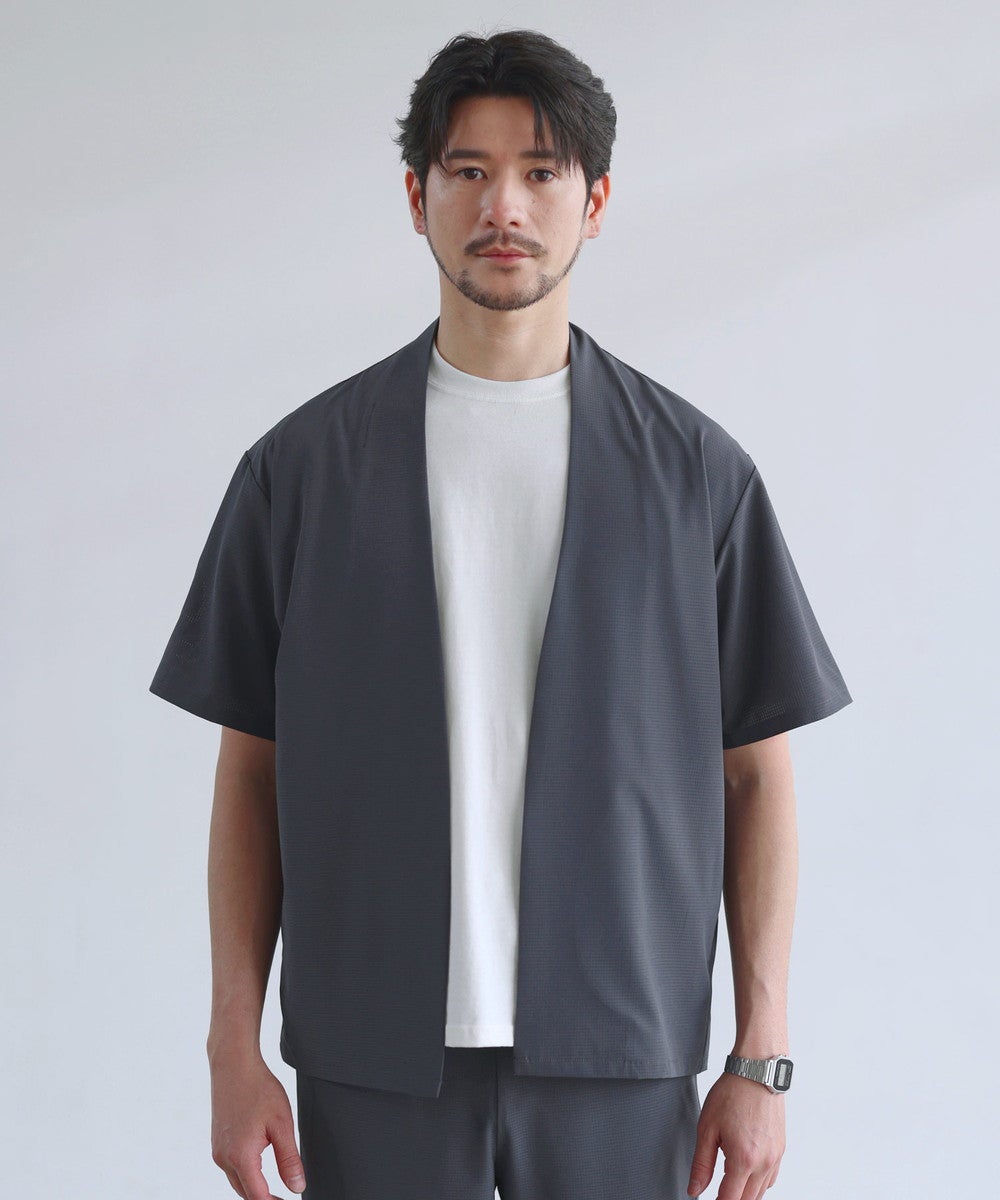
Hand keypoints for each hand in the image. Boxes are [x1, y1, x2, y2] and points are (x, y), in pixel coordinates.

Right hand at [209, 1051, 305, 1198]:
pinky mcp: (217, 1143)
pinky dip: (245, 1173)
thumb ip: (289, 1159)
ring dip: (254, 1187)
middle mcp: (224, 1158)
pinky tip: (258, 1166)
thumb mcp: (282, 1124)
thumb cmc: (258, 1088)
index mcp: (240, 1156)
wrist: (234, 1065)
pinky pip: (231, 1168)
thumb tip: (296, 1186)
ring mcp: (218, 1151)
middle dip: (264, 1198)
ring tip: (275, 1186)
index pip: (257, 1197)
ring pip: (237, 1181)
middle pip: (245, 1193)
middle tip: (285, 1196)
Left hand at [687, 1070, 784, 1199]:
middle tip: (717, 1193)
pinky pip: (771, 1178)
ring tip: (728, 1184)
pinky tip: (746, 1173)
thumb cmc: (732, 1093)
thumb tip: (694, 1190)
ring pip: (761, 1192)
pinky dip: (758, 1183)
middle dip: (731, 1199)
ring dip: (745, 1194)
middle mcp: (764, 1162)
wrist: (757, 1070)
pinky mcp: (781, 1149)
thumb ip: (701, 1164)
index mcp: (743, 1159)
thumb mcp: (707, 1128)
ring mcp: (775, 1157)